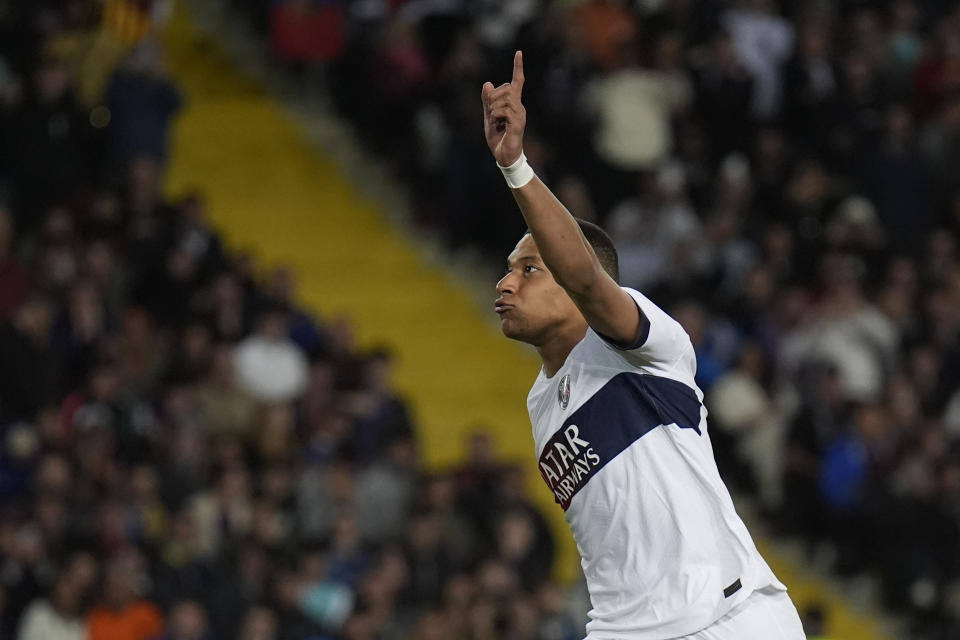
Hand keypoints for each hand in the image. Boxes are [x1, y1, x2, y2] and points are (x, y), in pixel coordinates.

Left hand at [481, 51, 525, 166]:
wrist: (504, 156)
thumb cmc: (498, 137)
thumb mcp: (488, 116)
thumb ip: (487, 101)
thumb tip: (487, 83)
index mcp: (513, 103)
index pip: (517, 81)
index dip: (518, 67)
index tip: (519, 53)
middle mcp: (519, 106)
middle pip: (507, 87)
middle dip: (493, 96)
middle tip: (489, 111)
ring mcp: (520, 115)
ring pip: (506, 97)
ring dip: (493, 106)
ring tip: (494, 119)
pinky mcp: (518, 123)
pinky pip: (505, 110)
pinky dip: (496, 115)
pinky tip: (498, 124)